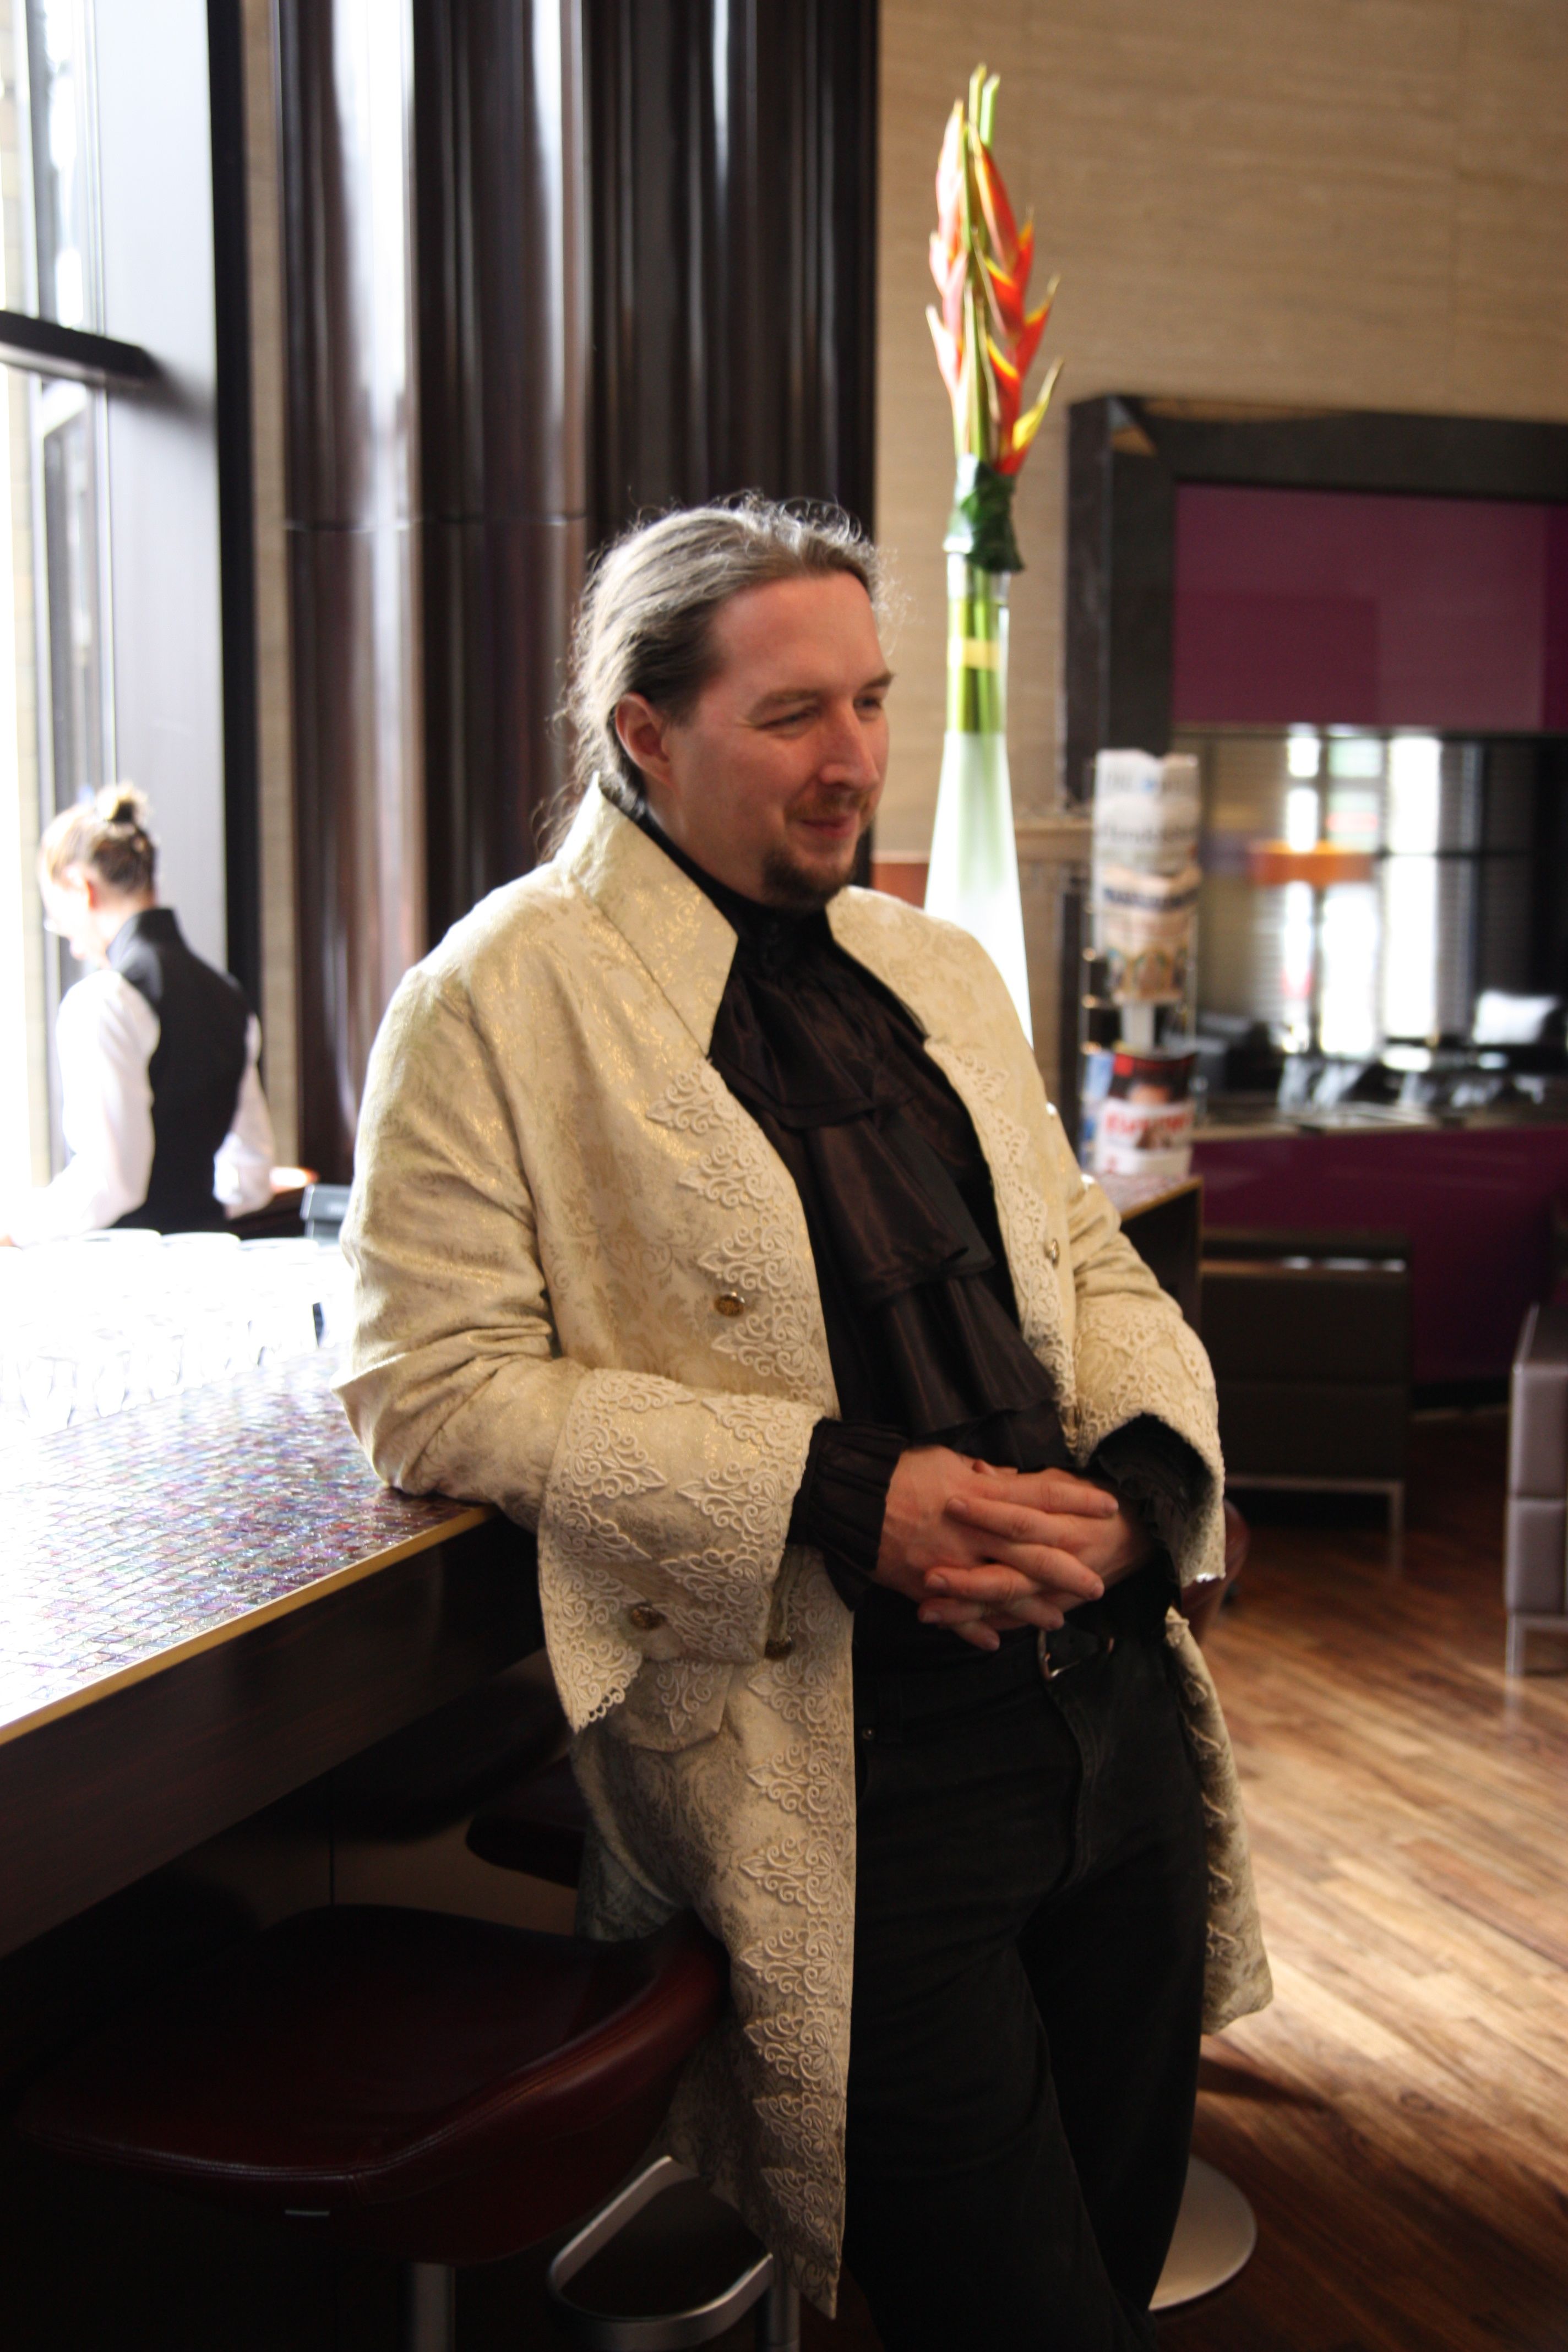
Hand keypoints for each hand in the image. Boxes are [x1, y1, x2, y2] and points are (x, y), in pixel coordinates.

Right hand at [875, 1447, 1114, 1652]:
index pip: (1040, 1495)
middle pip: (1031, 1551)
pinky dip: (975, 1631)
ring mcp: (950, 1563)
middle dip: (1067, 1569)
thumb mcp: (945, 1460)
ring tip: (1057, 1619)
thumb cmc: (896, 1471)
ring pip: (1000, 1590)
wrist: (847, 1498)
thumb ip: (983, 1476)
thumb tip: (1011, 1479)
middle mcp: (972, 1532)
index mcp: (980, 1494)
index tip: (1108, 1506)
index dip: (1076, 1500)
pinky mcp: (924, 1586)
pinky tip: (995, 1643)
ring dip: (1031, 1609)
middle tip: (1098, 1584)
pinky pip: (955, 1615)